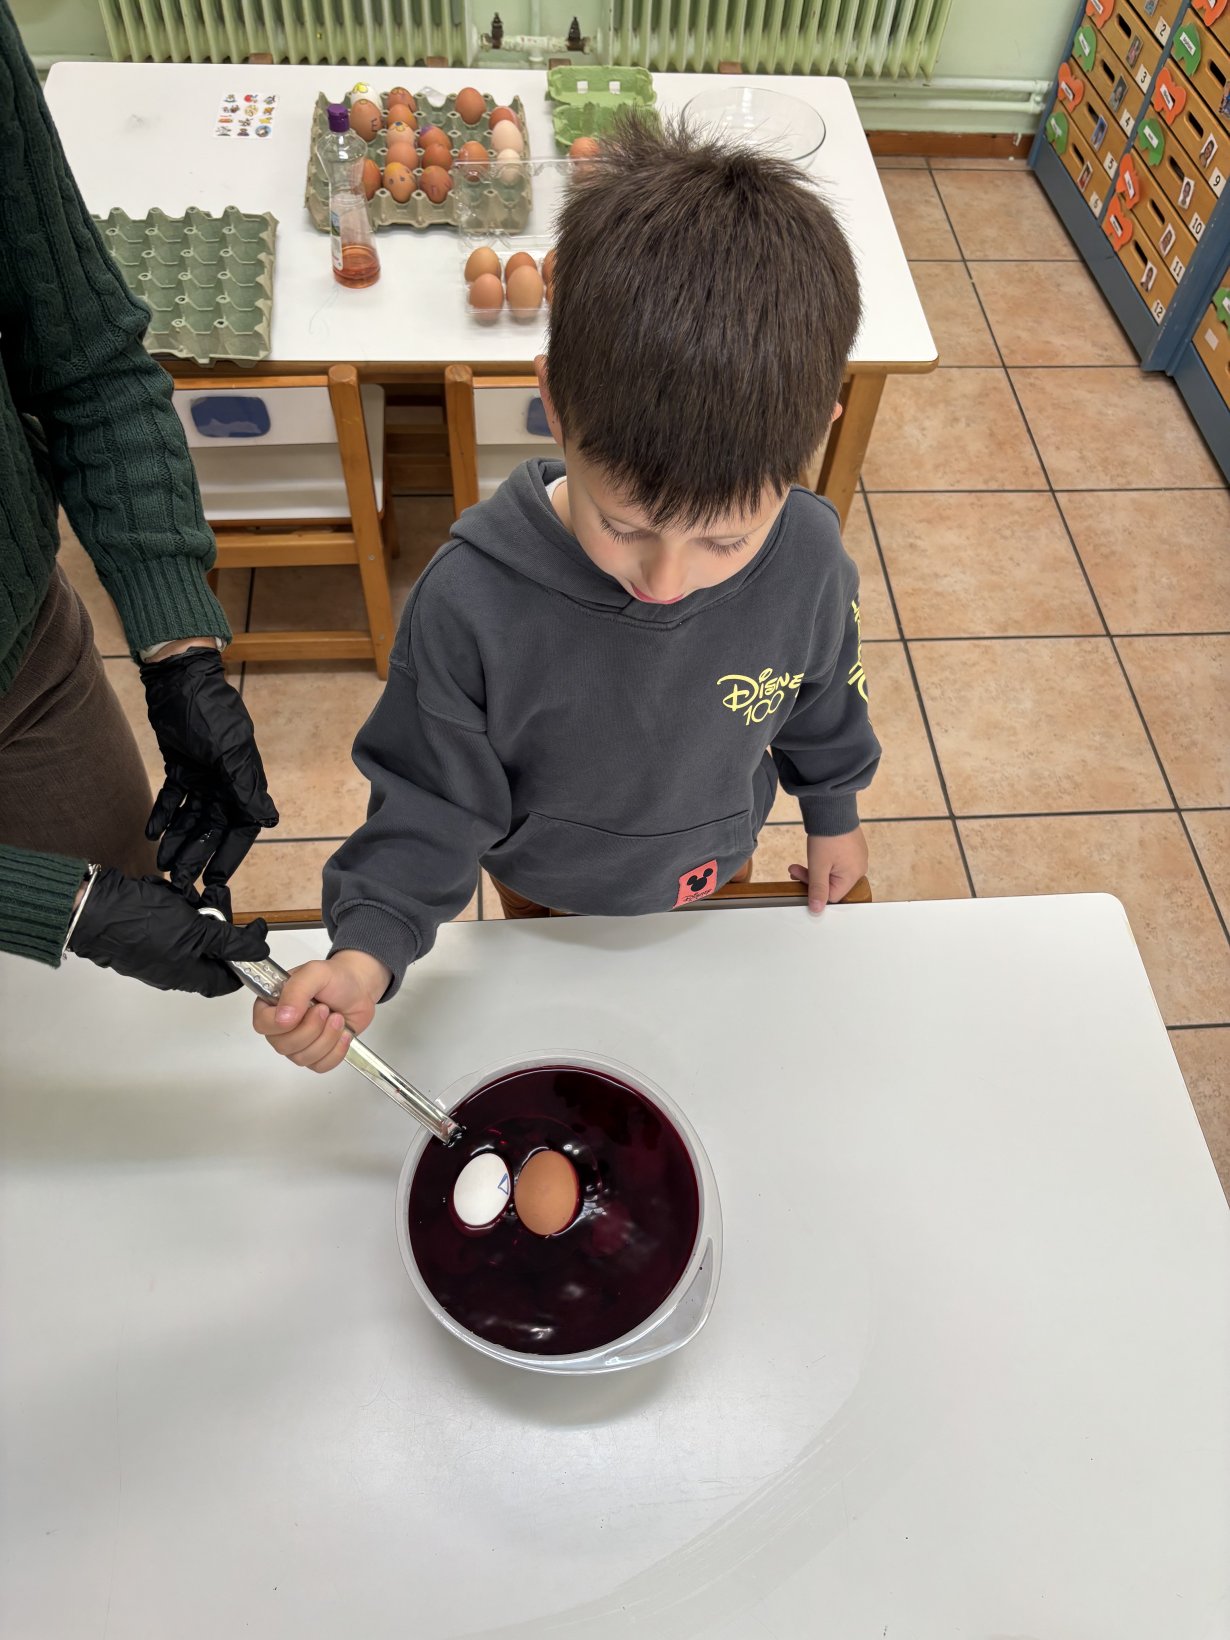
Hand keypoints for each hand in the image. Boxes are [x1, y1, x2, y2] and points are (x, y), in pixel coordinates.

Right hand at [69, 869, 269, 995]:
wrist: (91, 908)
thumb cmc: (137, 925)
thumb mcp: (196, 931)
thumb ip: (229, 942)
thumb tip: (258, 952)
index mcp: (186, 975)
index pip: (226, 981)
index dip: (243, 961)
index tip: (252, 936)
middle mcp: (172, 966)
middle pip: (210, 949)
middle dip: (215, 922)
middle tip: (214, 901)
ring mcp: (157, 947)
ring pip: (190, 928)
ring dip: (193, 907)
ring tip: (184, 893)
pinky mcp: (144, 928)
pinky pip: (169, 916)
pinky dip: (173, 902)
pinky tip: (166, 890)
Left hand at [141, 646, 278, 915]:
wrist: (178, 681)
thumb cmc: (209, 711)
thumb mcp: (229, 751)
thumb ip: (246, 788)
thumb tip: (270, 821)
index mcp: (243, 782)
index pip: (241, 828)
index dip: (229, 854)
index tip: (214, 878)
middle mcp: (225, 784)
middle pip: (211, 829)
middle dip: (196, 854)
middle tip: (178, 880)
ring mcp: (202, 777)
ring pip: (189, 818)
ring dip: (177, 840)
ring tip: (162, 863)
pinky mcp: (180, 768)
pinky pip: (172, 799)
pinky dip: (163, 815)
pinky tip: (152, 832)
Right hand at [251, 949, 391, 1073]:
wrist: (360, 989)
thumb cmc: (336, 978)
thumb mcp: (315, 973)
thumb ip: (296, 990)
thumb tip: (283, 1017)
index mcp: (274, 1004)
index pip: (262, 1024)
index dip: (280, 1024)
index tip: (304, 1011)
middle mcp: (281, 1026)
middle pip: (283, 1046)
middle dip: (311, 1029)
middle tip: (324, 1009)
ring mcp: (298, 1043)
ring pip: (302, 1058)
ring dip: (326, 1037)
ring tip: (337, 1017)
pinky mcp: (316, 1054)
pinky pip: (319, 1066)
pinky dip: (336, 1051)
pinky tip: (343, 1033)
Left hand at [789, 826, 867, 914]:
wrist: (832, 809)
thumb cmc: (827, 836)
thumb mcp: (818, 866)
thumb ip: (817, 889)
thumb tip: (817, 909)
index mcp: (853, 875)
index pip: (831, 895)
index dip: (812, 888)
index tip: (797, 876)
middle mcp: (859, 868)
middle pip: (833, 884)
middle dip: (812, 878)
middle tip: (795, 869)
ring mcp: (858, 857)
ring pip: (834, 872)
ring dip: (816, 869)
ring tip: (803, 860)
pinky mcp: (854, 848)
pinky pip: (839, 861)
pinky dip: (825, 860)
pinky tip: (817, 853)